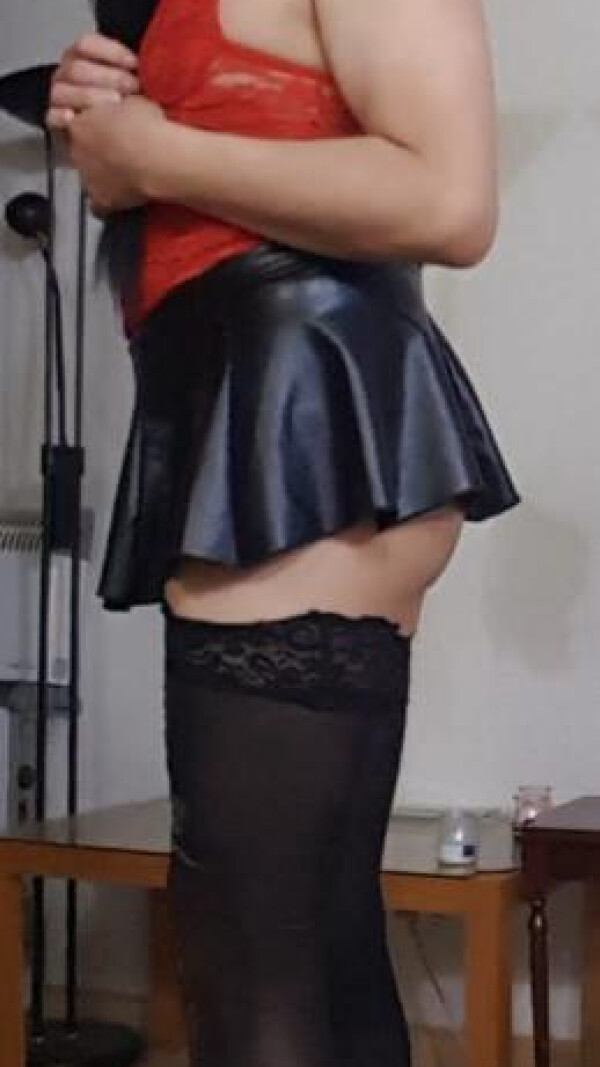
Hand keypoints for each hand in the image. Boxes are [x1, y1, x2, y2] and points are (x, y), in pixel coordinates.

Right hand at [46, 32, 138, 130]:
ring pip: (62, 90)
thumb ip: (134, 70)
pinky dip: (60, 115)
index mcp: (81, 58)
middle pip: (76, 68)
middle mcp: (67, 76)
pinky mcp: (55, 123)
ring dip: (88, 96)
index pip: (85, 45)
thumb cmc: (131, 110)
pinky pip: (51, 116)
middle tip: (132, 88)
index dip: (111, 52)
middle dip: (108, 76)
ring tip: (114, 103)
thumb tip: (144, 63)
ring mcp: (59, 98)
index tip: (134, 64)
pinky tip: (73, 117)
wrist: (124, 142)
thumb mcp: (136, 85)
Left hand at [68, 94, 165, 214]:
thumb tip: (122, 109)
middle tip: (117, 152)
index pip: (77, 127)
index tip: (107, 131)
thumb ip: (118, 109)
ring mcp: (87, 178)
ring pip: (86, 178)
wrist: (156, 157)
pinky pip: (97, 208)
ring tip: (122, 176)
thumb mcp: (131, 102)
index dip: (92, 129)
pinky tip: (117, 202)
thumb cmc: (146, 125)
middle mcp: (77, 152)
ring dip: (100, 177)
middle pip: (79, 153)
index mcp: (80, 124)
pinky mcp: (101, 200)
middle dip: (95, 153)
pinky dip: (104, 206)